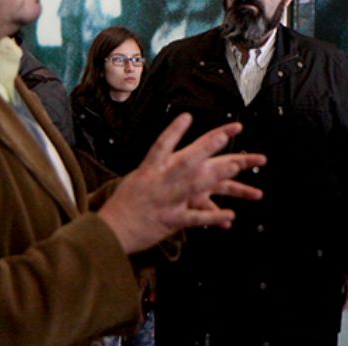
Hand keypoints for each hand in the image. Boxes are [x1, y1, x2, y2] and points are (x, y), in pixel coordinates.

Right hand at [98, 113, 265, 253]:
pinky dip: (213, 217)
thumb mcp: (138, 176)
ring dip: (216, 174)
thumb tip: (170, 151)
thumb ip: (157, 165)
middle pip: (186, 160)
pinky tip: (231, 215)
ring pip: (195, 185)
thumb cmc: (126, 202)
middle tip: (224, 136)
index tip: (187, 116)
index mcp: (150, 168)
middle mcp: (160, 181)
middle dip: (206, 147)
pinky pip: (196, 218)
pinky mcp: (172, 220)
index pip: (162, 144)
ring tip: (236, 166)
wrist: (111, 230)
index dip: (174, 130)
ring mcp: (167, 200)